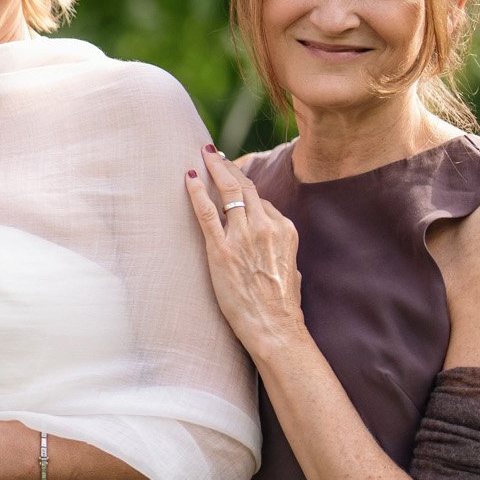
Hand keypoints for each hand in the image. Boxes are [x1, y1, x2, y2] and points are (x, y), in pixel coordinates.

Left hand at [185, 146, 304, 351]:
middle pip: (244, 187)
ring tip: (203, 155)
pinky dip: (196, 192)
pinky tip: (189, 178)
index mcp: (285, 229)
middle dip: (227, 166)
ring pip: (226, 192)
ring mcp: (243, 237)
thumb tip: (271, 246)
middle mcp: (266, 227)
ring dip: (213, 169)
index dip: (243, 187)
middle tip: (212, 152)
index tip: (230, 177)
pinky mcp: (222, 250)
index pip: (260, 199)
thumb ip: (280, 249)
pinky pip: (206, 212)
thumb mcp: (290, 268)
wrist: (274, 327)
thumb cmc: (282, 305)